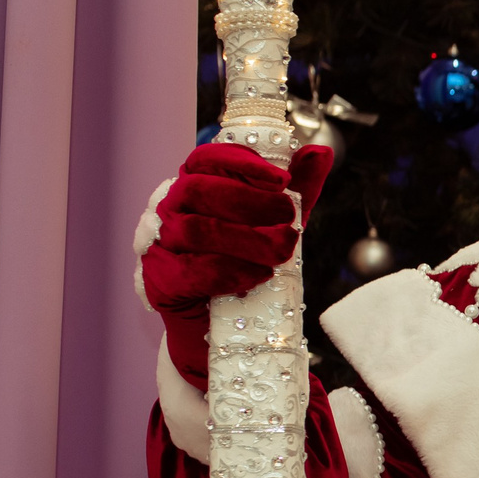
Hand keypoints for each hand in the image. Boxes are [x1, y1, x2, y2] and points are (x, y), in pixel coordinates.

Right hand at [140, 141, 333, 387]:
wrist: (223, 326)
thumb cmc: (248, 263)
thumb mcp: (278, 224)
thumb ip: (298, 190)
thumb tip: (321, 151)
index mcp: (193, 187)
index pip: (204, 159)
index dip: (241, 163)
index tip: (281, 179)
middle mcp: (168, 210)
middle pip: (198, 190)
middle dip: (250, 202)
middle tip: (290, 219)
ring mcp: (158, 245)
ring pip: (196, 230)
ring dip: (247, 240)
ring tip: (282, 253)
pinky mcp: (157, 280)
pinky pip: (191, 271)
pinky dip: (231, 272)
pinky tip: (258, 276)